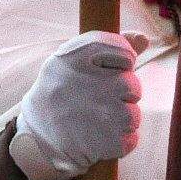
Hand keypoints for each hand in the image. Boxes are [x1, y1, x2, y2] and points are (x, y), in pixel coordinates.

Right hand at [7, 31, 148, 179]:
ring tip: (95, 122)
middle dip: (120, 95)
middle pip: (132, 84)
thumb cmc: (59, 95)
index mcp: (78, 59)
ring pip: (133, 114)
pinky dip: (118, 142)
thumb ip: (109, 47)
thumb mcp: (71, 62)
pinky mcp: (111, 141)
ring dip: (119, 120)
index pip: (123, 51)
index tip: (104, 74)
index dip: (119, 64)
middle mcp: (94, 84)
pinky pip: (131, 138)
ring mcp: (104, 114)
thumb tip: (143, 38)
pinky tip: (97, 138)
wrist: (36, 140)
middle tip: (95, 102)